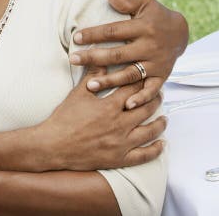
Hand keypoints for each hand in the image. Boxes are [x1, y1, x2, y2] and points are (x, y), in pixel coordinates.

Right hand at [36, 65, 165, 171]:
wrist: (53, 145)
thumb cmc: (64, 119)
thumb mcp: (78, 94)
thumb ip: (93, 77)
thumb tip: (100, 59)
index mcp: (109, 106)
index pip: (132, 89)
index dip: (141, 81)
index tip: (147, 76)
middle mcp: (120, 124)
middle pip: (145, 108)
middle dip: (155, 99)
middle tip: (160, 94)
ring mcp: (121, 143)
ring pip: (150, 131)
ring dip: (160, 123)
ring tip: (165, 118)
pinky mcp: (119, 158)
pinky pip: (144, 155)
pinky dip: (155, 149)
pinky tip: (161, 144)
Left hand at [70, 0, 187, 108]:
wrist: (180, 31)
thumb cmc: (154, 15)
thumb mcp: (144, 2)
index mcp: (143, 27)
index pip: (114, 31)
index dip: (94, 34)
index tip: (76, 38)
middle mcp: (150, 47)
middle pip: (118, 55)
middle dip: (94, 58)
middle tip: (73, 60)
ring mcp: (156, 63)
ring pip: (130, 74)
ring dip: (110, 81)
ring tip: (90, 85)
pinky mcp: (162, 76)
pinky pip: (152, 90)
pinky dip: (141, 98)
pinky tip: (126, 105)